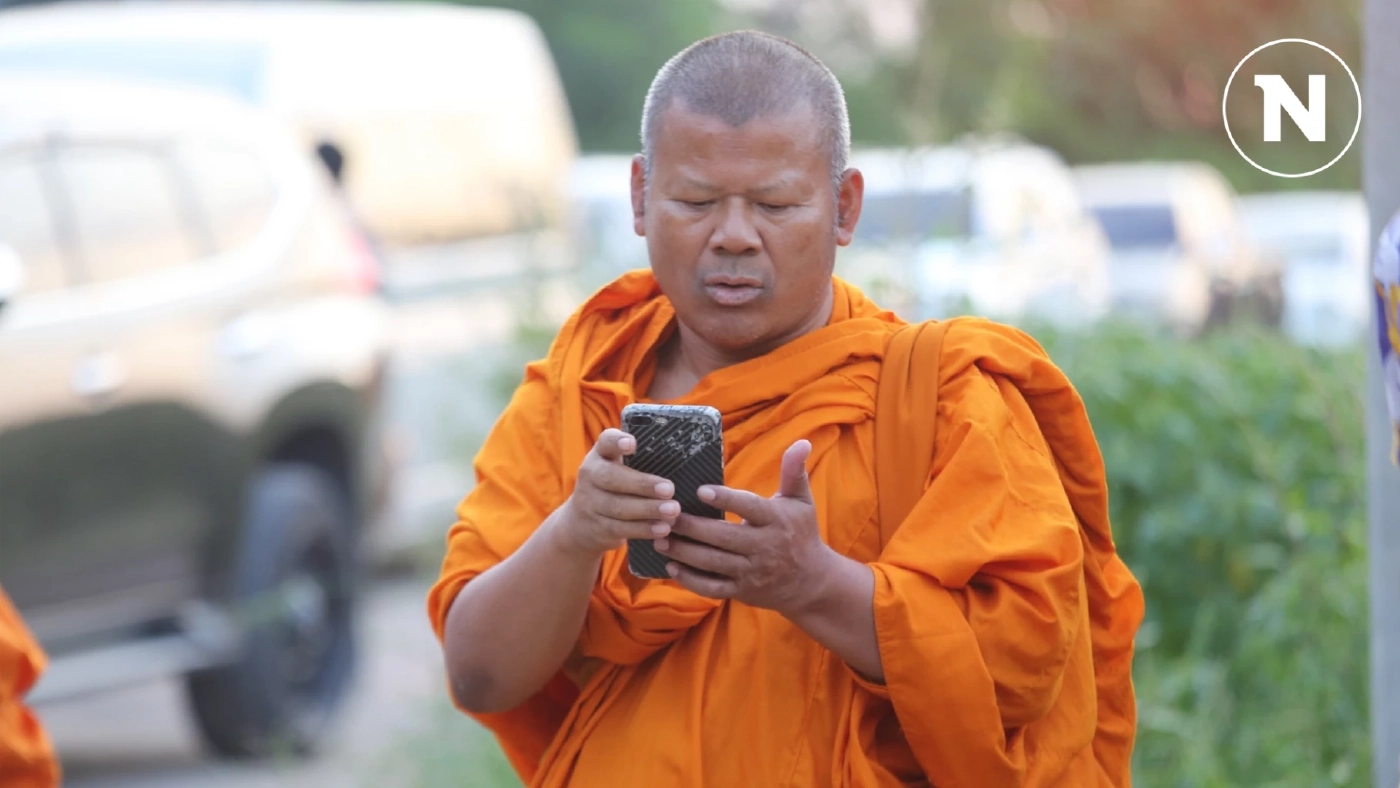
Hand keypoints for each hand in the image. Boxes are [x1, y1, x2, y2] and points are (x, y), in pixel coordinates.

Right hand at [551, 428, 680, 556]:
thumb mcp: (617, 470)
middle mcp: (590, 476)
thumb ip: (640, 463)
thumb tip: (682, 462)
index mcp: (600, 456)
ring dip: (648, 509)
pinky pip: (621, 528)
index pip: (605, 442)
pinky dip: (644, 529)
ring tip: (673, 510)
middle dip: (642, 484)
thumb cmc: (613, 488)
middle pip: (612, 478)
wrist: (580, 524)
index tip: (631, 444)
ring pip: (618, 506)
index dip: (616, 441)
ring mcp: (590, 503)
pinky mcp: (596, 527)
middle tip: (670, 489)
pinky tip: (663, 528)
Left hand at [653, 439, 835, 614]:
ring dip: (684, 552)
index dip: (726, 499)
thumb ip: (794, 472)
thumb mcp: (801, 501)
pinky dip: (691, 580)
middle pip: (723, 538)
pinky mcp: (742, 591)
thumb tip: (801, 442)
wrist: (810, 581)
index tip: (700, 490)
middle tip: (665, 516)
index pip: (749, 507)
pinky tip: (671, 567)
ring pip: (713, 563)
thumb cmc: (800, 533)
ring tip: (659, 540)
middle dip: (692, 528)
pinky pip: (713, 588)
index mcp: (776, 520)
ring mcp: (751, 572)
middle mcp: (763, 547)